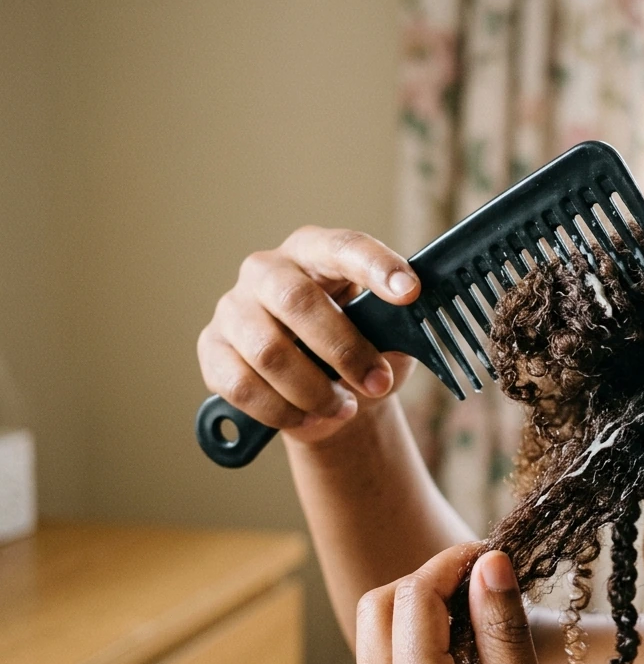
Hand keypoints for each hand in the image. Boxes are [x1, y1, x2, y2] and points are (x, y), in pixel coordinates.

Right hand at [196, 226, 421, 443]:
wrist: (324, 392)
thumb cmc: (358, 348)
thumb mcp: (386, 334)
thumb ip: (396, 326)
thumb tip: (411, 326)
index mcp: (314, 252)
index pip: (344, 247)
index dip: (376, 266)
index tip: (409, 291)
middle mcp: (266, 270)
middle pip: (298, 301)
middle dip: (346, 350)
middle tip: (379, 383)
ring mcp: (233, 308)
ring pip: (269, 352)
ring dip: (316, 391)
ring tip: (345, 408)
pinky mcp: (212, 349)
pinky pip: (241, 386)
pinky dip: (281, 411)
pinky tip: (308, 416)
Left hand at [356, 545, 566, 663]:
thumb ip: (503, 635)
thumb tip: (491, 563)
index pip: (414, 597)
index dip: (452, 562)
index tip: (493, 554)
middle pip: (378, 605)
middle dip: (426, 580)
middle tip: (481, 583)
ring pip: (374, 633)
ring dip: (417, 609)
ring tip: (477, 621)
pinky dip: (413, 642)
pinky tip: (463, 658)